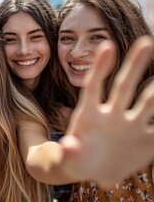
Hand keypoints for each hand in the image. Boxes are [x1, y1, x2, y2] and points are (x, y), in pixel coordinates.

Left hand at [61, 36, 153, 187]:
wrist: (91, 170)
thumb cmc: (75, 160)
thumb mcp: (67, 159)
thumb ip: (66, 154)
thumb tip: (67, 147)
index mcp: (88, 115)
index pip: (94, 86)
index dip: (100, 67)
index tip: (107, 46)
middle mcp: (111, 115)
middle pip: (124, 85)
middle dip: (135, 64)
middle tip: (145, 41)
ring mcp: (130, 126)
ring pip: (148, 101)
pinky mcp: (145, 141)